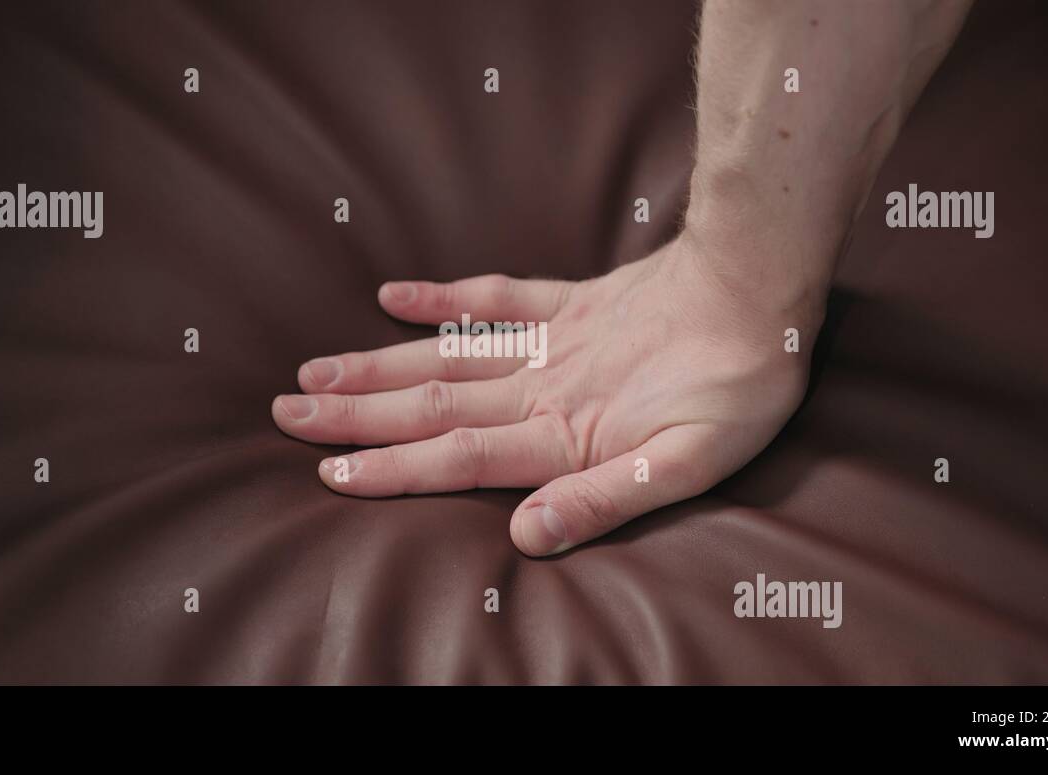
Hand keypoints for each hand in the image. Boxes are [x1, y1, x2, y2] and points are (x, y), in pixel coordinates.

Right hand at [272, 234, 822, 555]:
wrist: (761, 287)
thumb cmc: (736, 386)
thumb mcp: (688, 465)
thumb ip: (603, 500)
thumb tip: (524, 536)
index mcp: (563, 431)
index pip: (458, 455)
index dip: (392, 468)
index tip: (328, 472)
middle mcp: (542, 385)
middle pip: (431, 402)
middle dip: (357, 415)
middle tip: (286, 415)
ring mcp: (552, 339)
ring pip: (447, 354)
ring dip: (377, 365)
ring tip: (315, 373)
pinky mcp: (570, 301)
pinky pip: (496, 296)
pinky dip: (443, 297)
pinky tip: (393, 295)